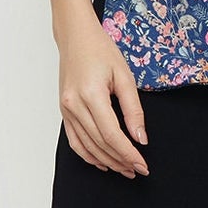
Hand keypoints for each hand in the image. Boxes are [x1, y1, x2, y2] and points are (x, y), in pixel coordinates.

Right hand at [58, 27, 149, 177]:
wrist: (75, 37)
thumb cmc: (101, 51)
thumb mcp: (125, 76)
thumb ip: (134, 109)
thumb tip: (141, 138)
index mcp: (91, 94)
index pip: (112, 135)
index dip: (128, 154)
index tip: (142, 165)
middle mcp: (74, 105)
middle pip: (100, 144)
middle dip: (121, 161)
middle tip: (138, 170)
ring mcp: (66, 110)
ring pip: (86, 146)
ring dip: (106, 162)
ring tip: (124, 170)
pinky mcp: (64, 111)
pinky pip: (75, 140)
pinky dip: (88, 155)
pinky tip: (102, 162)